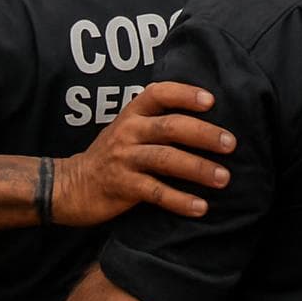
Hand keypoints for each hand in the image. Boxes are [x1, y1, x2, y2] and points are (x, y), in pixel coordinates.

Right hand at [52, 81, 233, 225]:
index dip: (185, 94)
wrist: (70, 185)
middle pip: (170, 127)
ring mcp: (124, 159)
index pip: (159, 93)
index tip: (211, 101)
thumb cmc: (112, 156)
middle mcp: (128, 132)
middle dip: (204, 134)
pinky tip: (200, 207)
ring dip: (198, 168)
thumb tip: (209, 121)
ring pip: (166, 159)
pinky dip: (180, 200)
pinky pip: (156, 192)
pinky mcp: (122, 187)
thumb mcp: (129, 129)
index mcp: (133, 114)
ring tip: (224, 178)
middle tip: (231, 144)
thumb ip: (159, 122)